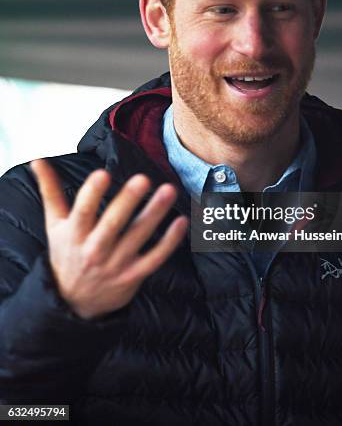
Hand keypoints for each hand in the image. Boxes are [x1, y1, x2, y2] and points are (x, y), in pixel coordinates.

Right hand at [31, 159, 187, 319]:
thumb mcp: (55, 224)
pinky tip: (181, 221)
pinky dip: (169, 242)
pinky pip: (154, 258)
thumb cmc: (66, 253)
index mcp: (74, 233)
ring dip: (154, 214)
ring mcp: (115, 264)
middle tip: (143, 179)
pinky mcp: (133, 276)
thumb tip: (37, 160)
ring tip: (168, 190)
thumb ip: (50, 190)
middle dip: (127, 201)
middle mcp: (94, 249)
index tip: (102, 173)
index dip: (92, 193)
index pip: (82, 211)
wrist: (72, 302)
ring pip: (137, 237)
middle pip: (112, 224)